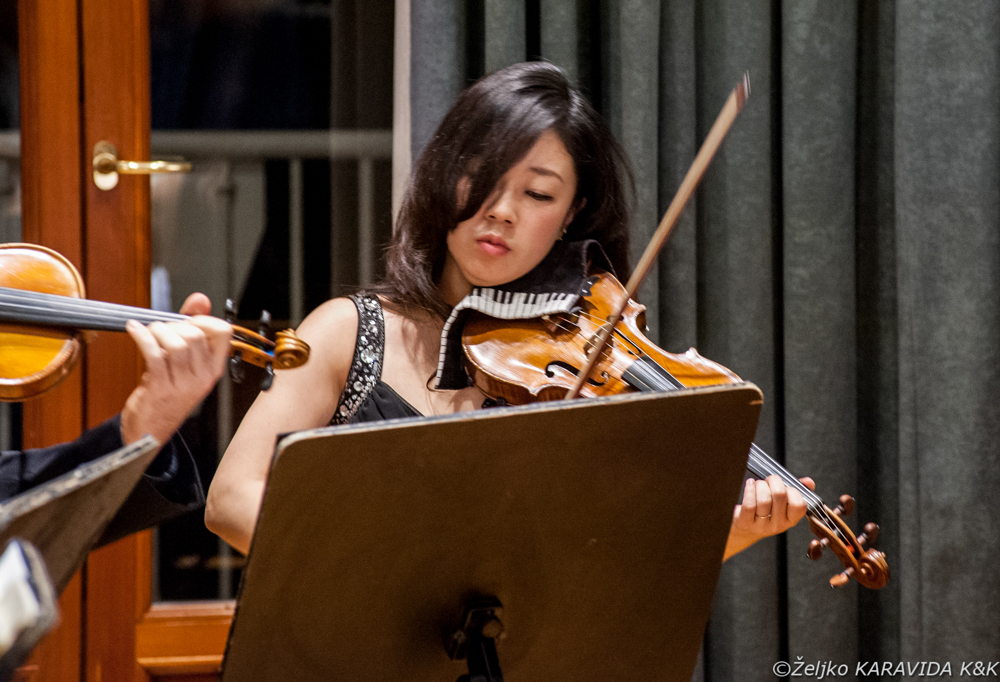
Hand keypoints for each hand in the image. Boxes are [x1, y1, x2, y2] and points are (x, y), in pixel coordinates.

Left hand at [120, 293, 231, 444]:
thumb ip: (193, 327)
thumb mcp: (185, 363)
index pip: (223, 332)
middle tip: (161, 329)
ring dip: (157, 330)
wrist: (149, 431)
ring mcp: (184, 384)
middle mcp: (203, 377)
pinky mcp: (161, 387)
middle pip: (195, 334)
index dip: (203, 319)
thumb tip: (200, 299)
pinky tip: (134, 330)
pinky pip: (154, 353)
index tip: (187, 320)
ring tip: (148, 332)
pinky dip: (142, 336)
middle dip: (173, 324)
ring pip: (176, 343)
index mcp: (213, 369)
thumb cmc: (167, 394)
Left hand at [722, 475, 815, 560]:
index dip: (792, 491)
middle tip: (769, 481)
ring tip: (758, 484)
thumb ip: (797, 492)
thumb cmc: (765, 513)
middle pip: (780, 495)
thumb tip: (808, 482)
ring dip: (760, 485)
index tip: (785, 487)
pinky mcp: (746, 522)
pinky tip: (750, 485)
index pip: (799, 505)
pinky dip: (749, 489)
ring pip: (764, 499)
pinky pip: (750, 503)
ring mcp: (762, 525)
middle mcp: (778, 524)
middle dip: (773, 481)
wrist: (744, 530)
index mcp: (791, 519)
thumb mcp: (783, 505)